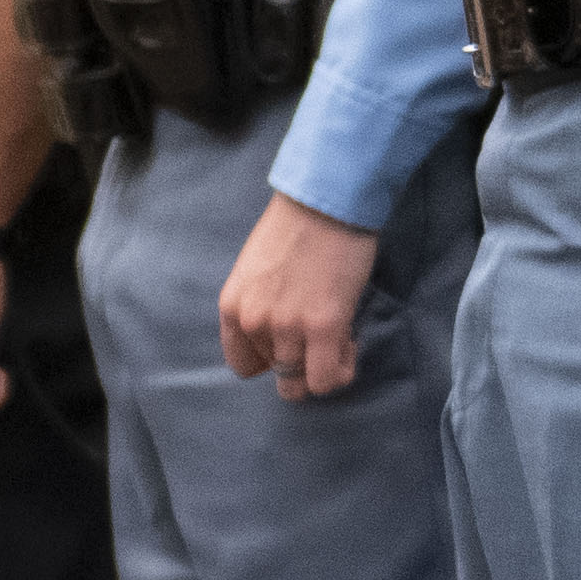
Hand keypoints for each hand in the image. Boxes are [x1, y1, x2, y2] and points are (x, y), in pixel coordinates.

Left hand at [215, 194, 383, 399]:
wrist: (326, 200)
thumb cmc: (297, 224)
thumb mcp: (257, 269)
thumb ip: (260, 303)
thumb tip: (283, 332)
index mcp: (232, 307)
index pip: (244, 365)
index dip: (272, 359)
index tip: (292, 344)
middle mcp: (254, 322)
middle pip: (278, 370)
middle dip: (302, 360)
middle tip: (322, 339)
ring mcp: (288, 326)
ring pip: (303, 379)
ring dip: (324, 364)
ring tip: (340, 336)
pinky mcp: (324, 326)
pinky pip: (325, 378)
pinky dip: (337, 374)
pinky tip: (348, 349)